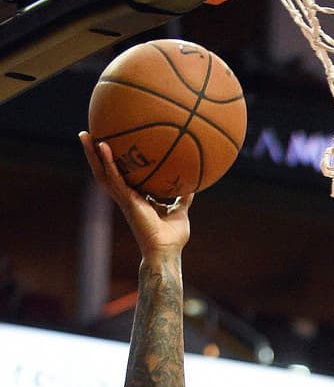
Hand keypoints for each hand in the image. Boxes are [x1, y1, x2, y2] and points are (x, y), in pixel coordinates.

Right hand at [79, 132, 191, 255]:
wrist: (166, 252)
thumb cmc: (172, 238)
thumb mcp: (181, 211)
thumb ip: (184, 196)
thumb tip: (194, 183)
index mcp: (135, 197)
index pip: (120, 175)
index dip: (113, 161)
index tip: (109, 142)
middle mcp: (125, 196)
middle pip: (104, 171)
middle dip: (94, 154)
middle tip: (87, 134)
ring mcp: (124, 198)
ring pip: (102, 173)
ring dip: (92, 154)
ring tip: (85, 135)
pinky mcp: (126, 201)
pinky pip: (114, 178)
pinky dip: (108, 162)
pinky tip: (103, 146)